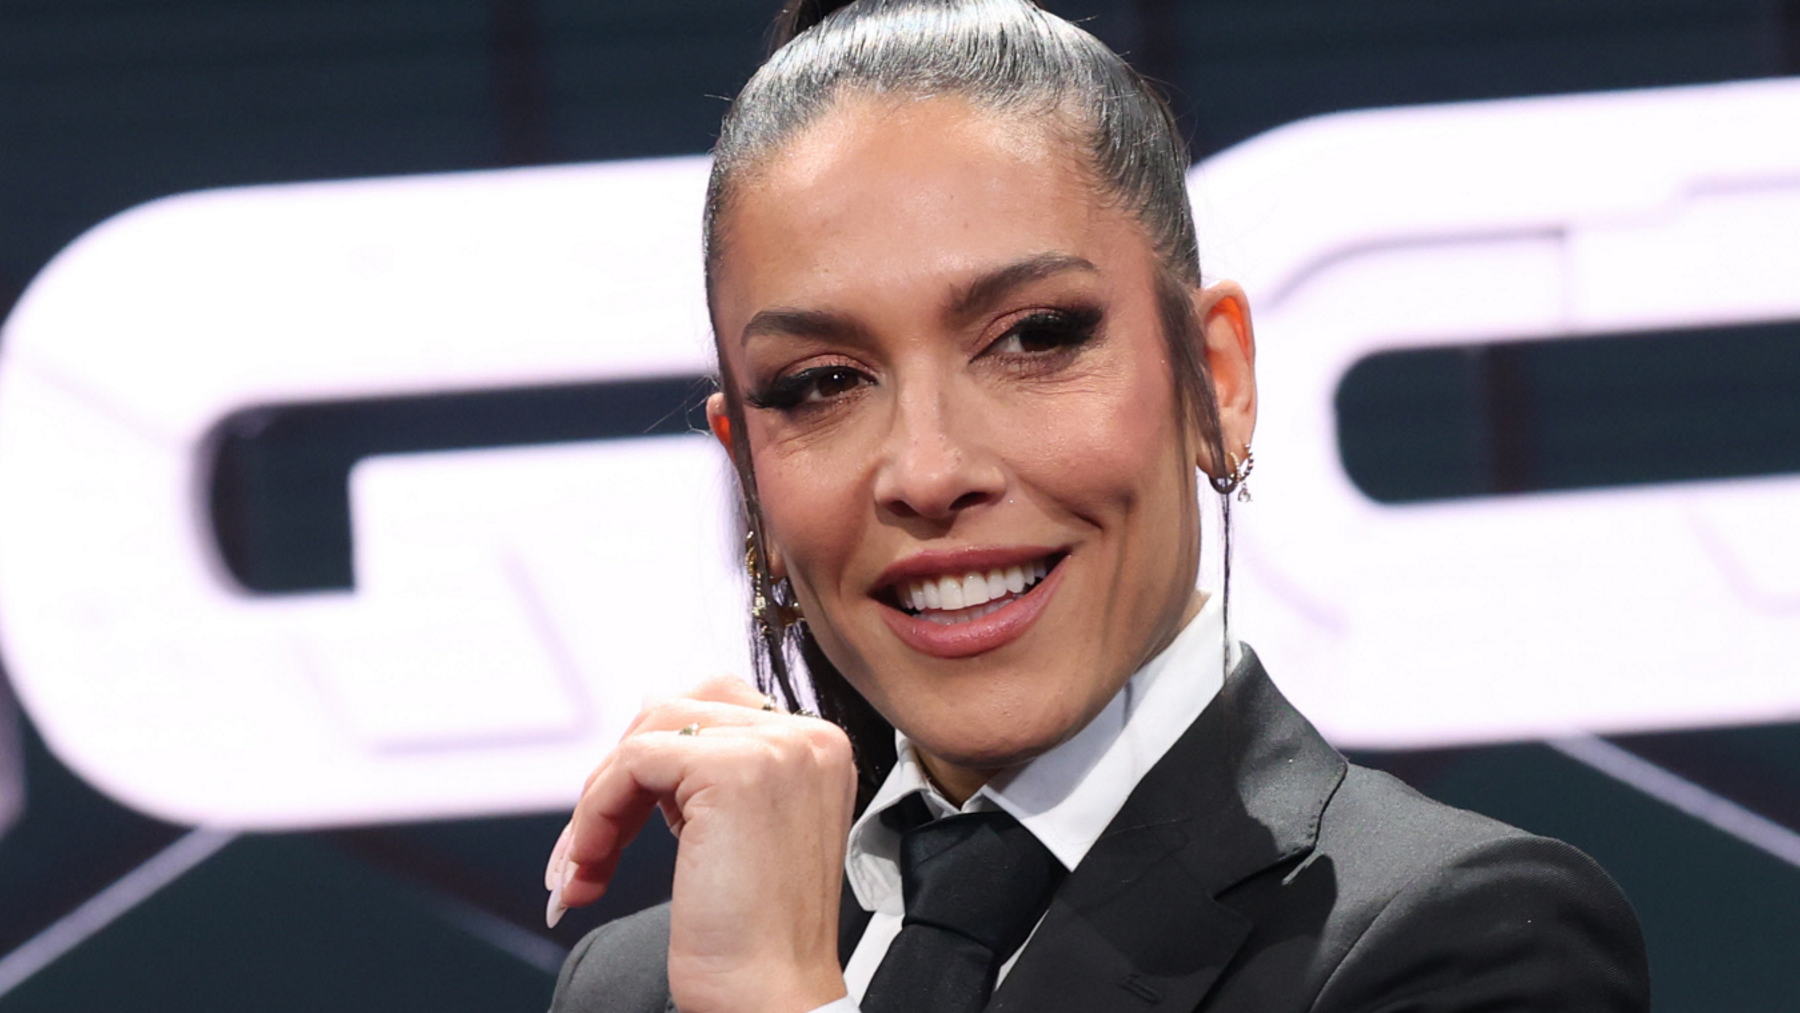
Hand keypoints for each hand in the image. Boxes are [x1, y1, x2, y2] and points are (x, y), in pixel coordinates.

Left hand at [545, 677, 856, 1012]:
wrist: (770, 998)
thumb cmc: (756, 940)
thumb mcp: (745, 834)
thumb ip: (714, 777)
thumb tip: (641, 737)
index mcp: (819, 749)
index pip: (714, 708)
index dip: (651, 764)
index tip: (619, 830)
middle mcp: (809, 738)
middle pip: (679, 708)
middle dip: (619, 776)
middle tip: (590, 849)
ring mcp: (778, 748)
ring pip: (650, 729)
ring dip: (600, 798)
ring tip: (588, 863)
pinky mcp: (735, 770)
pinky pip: (632, 761)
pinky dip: (596, 811)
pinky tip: (592, 865)